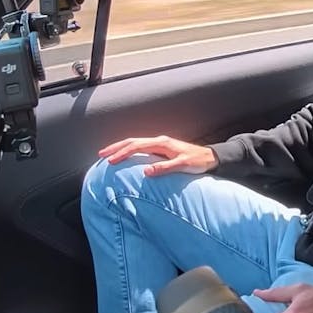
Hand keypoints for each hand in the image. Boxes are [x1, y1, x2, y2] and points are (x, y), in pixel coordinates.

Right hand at [98, 135, 217, 176]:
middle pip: (133, 141)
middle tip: (101, 154)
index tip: (110, 161)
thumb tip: (146, 171)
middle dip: (116, 147)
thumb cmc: (198, 161)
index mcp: (162, 143)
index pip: (137, 146)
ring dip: (122, 148)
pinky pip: (142, 148)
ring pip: (137, 143)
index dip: (122, 153)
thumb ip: (165, 168)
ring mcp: (161, 144)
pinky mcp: (163, 149)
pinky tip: (126, 157)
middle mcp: (160, 141)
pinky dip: (131, 151)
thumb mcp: (183, 165)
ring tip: (109, 155)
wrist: (211, 158)